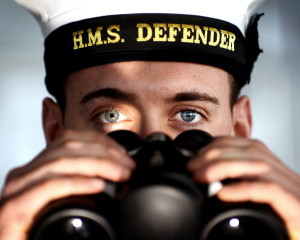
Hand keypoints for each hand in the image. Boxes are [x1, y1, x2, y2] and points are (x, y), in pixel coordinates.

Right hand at [0, 130, 134, 239]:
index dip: (100, 142)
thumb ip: (79, 182)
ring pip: (62, 162)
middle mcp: (25, 173)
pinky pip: (50, 187)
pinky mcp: (15, 208)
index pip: (70, 139)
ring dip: (98, 165)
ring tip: (121, 174)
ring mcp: (18, 189)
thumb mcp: (62, 199)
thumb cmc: (40, 229)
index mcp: (37, 168)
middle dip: (105, 154)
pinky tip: (98, 185)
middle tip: (128, 166)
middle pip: (68, 147)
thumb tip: (114, 175)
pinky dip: (78, 183)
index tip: (123, 153)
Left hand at [187, 136, 299, 239]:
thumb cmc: (280, 224)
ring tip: (201, 176)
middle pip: (250, 151)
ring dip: (224, 167)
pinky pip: (269, 189)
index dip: (220, 145)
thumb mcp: (257, 202)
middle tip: (193, 167)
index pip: (246, 145)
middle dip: (216, 154)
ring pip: (258, 165)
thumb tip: (211, 187)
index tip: (197, 157)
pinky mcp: (296, 206)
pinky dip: (242, 189)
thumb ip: (240, 188)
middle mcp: (285, 175)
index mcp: (275, 171)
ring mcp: (293, 189)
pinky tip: (222, 193)